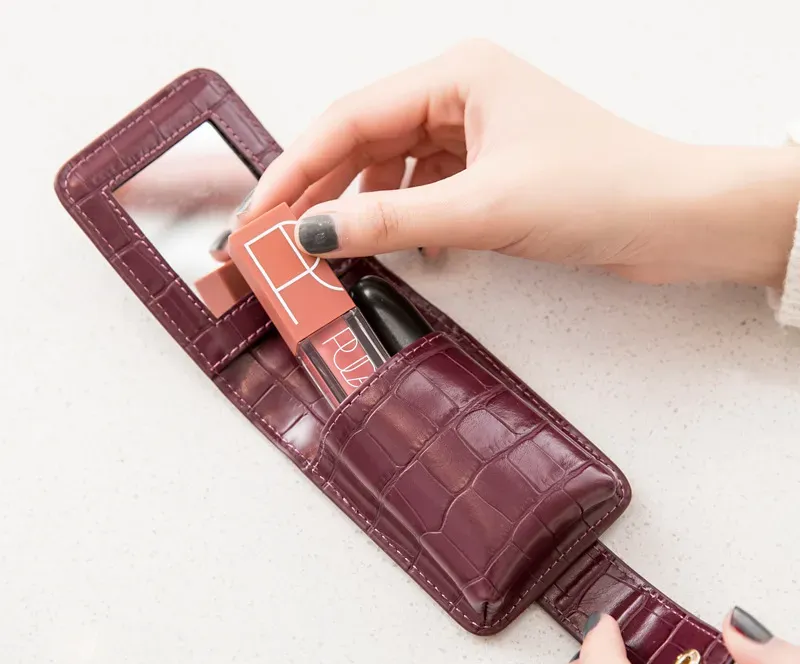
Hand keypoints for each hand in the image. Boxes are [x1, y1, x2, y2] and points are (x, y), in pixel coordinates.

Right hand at [238, 39, 799, 286]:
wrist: (673, 218)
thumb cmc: (600, 190)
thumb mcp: (481, 208)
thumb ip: (391, 223)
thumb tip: (315, 236)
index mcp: (455, 75)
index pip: (348, 120)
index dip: (296, 170)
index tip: (261, 216)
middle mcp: (461, 94)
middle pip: (365, 142)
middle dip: (323, 192)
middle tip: (283, 241)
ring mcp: (477, 132)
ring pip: (393, 168)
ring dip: (365, 210)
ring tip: (336, 251)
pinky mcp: (492, 168)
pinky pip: (426, 189)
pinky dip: (408, 220)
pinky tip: (407, 250)